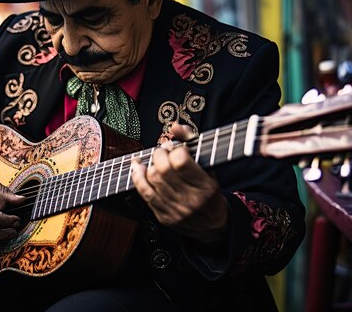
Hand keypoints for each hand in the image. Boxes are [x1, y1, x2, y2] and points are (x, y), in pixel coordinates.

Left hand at [131, 123, 228, 244]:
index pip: (180, 161)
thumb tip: (175, 126)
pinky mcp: (164, 217)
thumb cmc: (210, 190)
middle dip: (160, 154)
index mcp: (205, 186)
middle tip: (164, 152)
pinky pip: (144, 193)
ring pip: (152, 180)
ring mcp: (176, 210)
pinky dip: (138, 177)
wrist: (213, 225)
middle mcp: (190, 199)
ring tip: (156, 159)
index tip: (177, 148)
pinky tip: (138, 167)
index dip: (175, 149)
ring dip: (149, 164)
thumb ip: (192, 141)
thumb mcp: (209, 165)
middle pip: (162, 169)